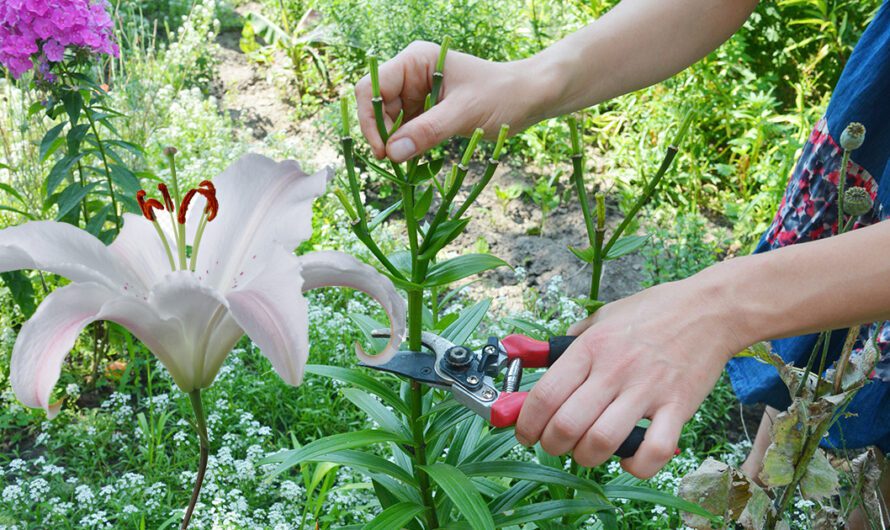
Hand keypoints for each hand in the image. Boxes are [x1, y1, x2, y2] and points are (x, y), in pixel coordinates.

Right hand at [355, 41, 549, 161]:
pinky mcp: (427, 111)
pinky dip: (408, 146)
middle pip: (377, 107)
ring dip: (396, 143)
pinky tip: (418, 159)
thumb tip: (393, 153)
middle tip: (397, 162)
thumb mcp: (464, 113)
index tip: (383, 150)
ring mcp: (418, 93)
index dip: (370, 119)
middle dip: (383, 134)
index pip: (373, 88)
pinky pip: (406, 130)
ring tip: (410, 163)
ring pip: (389, 122)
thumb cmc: (501, 95)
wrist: (528, 98)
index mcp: (416, 61)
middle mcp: (411, 74)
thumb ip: (428, 131)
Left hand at [514, 269, 745, 477]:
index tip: (524, 434)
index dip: (526, 423)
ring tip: (586, 452)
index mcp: (590, 347)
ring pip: (602, 441)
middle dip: (551, 445)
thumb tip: (542, 358)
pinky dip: (637, 465)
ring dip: (586, 457)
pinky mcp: (679, 406)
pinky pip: (654, 450)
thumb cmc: (654, 310)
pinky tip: (629, 459)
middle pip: (566, 425)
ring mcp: (647, 390)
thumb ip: (574, 339)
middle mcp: (614, 370)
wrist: (710, 308)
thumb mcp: (604, 315)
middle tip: (554, 444)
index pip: (545, 395)